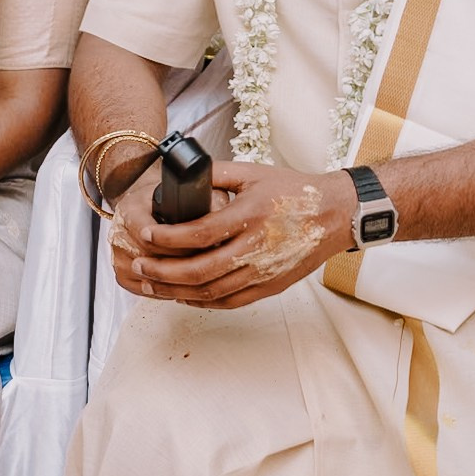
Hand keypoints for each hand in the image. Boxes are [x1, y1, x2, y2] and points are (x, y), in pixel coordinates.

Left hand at [112, 160, 355, 310]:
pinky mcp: (270, 287)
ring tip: (151, 282)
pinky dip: (202, 302)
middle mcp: (256, 248)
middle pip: (200, 270)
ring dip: (176, 290)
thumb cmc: (292, 191)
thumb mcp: (253, 173)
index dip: (170, 238)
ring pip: (212, 292)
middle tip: (139, 265)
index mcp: (250, 216)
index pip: (201, 233)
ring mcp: (264, 272)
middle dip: (163, 271)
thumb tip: (180, 175)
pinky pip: (230, 302)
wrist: (334, 214)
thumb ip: (215, 174)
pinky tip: (182, 294)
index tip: (147, 235)